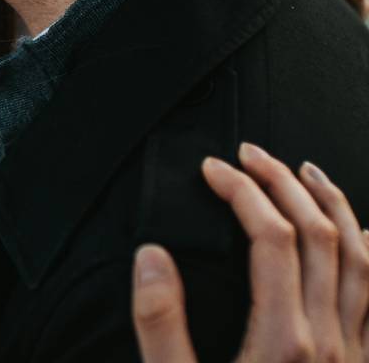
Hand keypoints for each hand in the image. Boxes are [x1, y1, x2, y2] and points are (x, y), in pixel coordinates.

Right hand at [132, 142, 368, 361]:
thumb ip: (160, 324)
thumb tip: (151, 259)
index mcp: (282, 340)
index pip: (271, 238)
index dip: (242, 192)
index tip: (215, 171)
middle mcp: (327, 341)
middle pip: (319, 236)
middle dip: (283, 183)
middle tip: (253, 157)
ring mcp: (353, 354)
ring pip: (359, 259)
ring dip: (333, 207)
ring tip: (307, 174)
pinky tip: (364, 237)